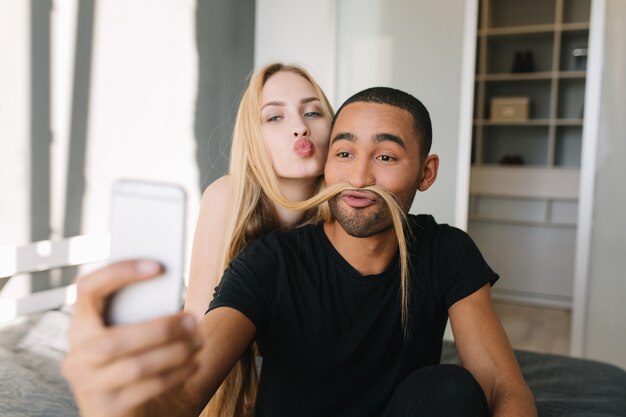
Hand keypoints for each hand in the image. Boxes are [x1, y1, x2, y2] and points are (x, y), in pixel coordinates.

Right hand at [62, 260, 202, 416]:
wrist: (124, 410)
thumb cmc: (134, 357)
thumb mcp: (132, 333)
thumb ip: (141, 311)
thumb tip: (171, 283)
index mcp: (80, 326)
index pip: (86, 289)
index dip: (119, 273)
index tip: (158, 266)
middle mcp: (77, 357)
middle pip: (114, 339)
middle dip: (160, 328)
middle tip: (193, 319)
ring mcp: (88, 386)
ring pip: (135, 366)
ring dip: (175, 352)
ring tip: (198, 342)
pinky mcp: (107, 409)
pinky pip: (146, 388)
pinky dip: (176, 373)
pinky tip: (193, 363)